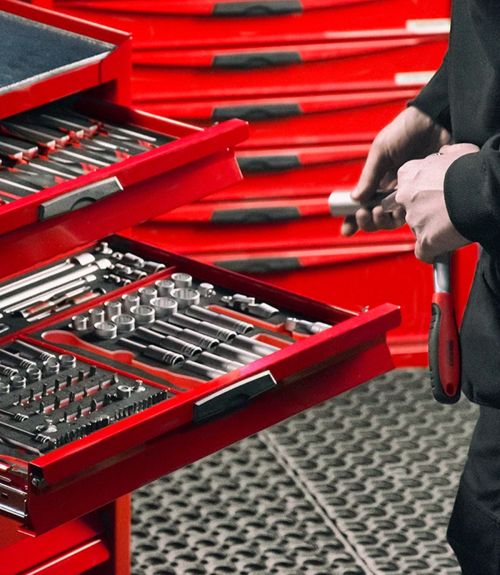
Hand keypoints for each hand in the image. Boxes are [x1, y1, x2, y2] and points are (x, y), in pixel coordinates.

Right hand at [342, 106, 450, 235]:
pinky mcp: (426, 195)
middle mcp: (393, 191)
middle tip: (364, 213)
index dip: (353, 220)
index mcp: (378, 180)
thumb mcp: (381, 151)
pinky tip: (399, 208)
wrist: (436, 121)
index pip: (363, 205)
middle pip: (376, 218)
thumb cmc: (406, 131)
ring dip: (382, 222)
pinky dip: (404, 216)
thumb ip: (369, 176)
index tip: (346, 230)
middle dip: (367, 222)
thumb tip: (355, 199)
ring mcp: (410, 194)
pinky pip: (413, 214)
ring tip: (378, 210)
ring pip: (393, 221)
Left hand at [395, 143, 478, 261]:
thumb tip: (445, 155)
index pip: (405, 185)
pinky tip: (440, 250)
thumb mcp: (458, 152)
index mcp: (409, 174)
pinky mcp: (425, 240)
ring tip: (451, 225)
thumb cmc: (473, 170)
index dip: (419, 191)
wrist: (483, 192)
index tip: (431, 194)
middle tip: (442, 210)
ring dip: (430, 229)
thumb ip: (445, 155)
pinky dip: (431, 253)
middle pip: (408, 208)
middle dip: (422, 211)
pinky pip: (423, 252)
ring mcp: (414, 220)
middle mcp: (405, 198)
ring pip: (417, 229)